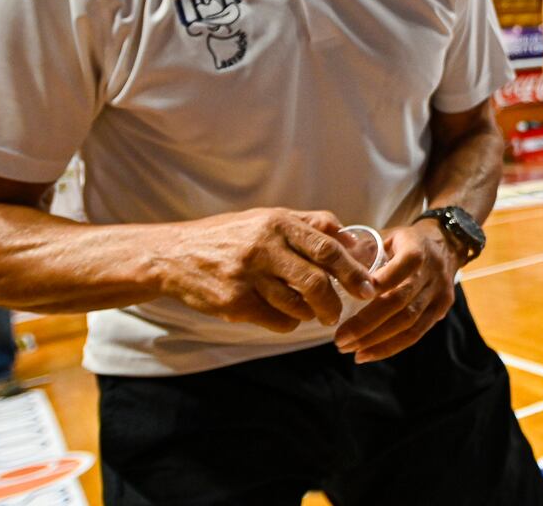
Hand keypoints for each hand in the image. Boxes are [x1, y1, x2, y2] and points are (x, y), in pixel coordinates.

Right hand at [155, 207, 368, 331]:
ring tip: (312, 313)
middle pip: (315, 281)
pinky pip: (277, 320)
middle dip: (335, 302)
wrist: (174, 256)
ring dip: (311, 314)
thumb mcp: (267, 219)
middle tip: (340, 312)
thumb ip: (310, 224)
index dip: (353, 271)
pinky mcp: (234, 302)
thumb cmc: (229, 236)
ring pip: (297, 305)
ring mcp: (247, 276)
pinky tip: (285, 316)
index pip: (326, 248)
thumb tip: (352, 238)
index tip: (369, 288)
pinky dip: (289, 323)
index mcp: (277, 223)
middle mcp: (263, 247)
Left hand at [332, 220, 458, 361]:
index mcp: (417, 249)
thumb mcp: (387, 235)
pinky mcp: (441, 310)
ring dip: (376, 341)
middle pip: (400, 303)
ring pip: (409, 324)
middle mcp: (432, 273)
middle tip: (339, 338)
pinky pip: (416, 335)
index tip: (350, 297)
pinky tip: (367, 354)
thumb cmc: (405, 242)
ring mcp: (439, 294)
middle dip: (367, 324)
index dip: (379, 284)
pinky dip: (390, 347)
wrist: (447, 244)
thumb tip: (331, 266)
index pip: (401, 268)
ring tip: (349, 349)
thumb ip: (363, 250)